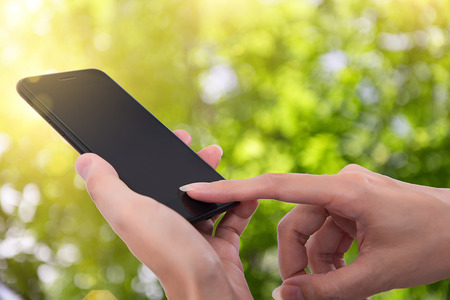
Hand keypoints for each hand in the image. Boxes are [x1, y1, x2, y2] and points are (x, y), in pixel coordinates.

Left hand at [75, 130, 257, 298]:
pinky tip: (248, 194)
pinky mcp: (219, 248)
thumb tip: (85, 161)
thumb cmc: (172, 256)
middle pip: (179, 188)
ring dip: (217, 181)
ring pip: (206, 201)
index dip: (155, 157)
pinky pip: (232, 220)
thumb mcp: (132, 215)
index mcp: (142, 218)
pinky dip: (240, 205)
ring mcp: (194, 237)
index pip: (144, 180)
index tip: (173, 137)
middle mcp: (166, 227)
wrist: (212, 294)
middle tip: (206, 148)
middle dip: (192, 164)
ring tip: (226, 164)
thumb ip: (107, 189)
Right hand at [181, 164, 449, 298]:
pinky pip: (328, 231)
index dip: (233, 190)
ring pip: (311, 231)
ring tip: (340, 292)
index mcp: (345, 190)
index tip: (198, 190)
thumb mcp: (379, 274)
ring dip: (317, 264)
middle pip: (294, 223)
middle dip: (297, 262)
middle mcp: (340, 184)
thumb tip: (285, 295)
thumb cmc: (433, 242)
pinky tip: (348, 278)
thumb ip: (329, 288)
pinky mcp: (353, 203)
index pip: (276, 186)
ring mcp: (347, 193)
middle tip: (303, 295)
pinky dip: (331, 257)